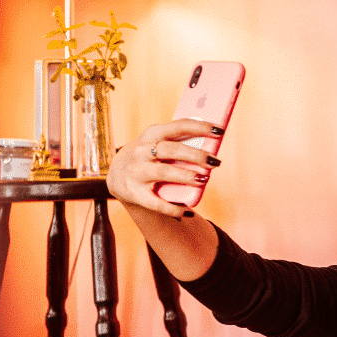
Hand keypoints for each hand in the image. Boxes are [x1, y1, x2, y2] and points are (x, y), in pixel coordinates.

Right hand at [106, 119, 223, 218]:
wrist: (118, 174)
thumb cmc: (150, 156)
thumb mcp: (159, 142)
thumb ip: (180, 142)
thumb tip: (213, 146)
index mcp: (152, 134)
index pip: (178, 126)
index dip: (200, 127)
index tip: (219, 130)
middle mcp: (142, 151)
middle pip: (171, 150)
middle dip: (195, 155)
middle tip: (215, 162)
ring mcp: (137, 172)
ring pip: (164, 173)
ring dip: (186, 176)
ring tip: (204, 180)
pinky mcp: (135, 193)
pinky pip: (156, 202)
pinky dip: (173, 208)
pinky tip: (188, 210)